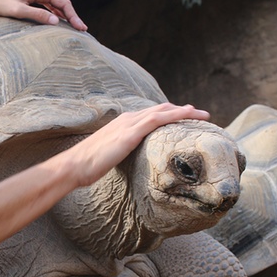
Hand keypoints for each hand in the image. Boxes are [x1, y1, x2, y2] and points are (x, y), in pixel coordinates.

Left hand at [0, 0, 87, 30]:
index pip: (64, 4)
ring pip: (57, 6)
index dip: (74, 16)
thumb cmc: (0, 4)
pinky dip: (57, 15)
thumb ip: (37, 15)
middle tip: (83, 30)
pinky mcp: (31, 0)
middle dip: (73, 17)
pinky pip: (49, 7)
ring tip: (75, 28)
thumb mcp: (19, 11)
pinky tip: (59, 24)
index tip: (81, 28)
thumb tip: (56, 22)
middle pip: (63, 4)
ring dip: (66, 17)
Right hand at [62, 103, 209, 186]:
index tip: (184, 118)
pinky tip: (189, 116)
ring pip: (163, 111)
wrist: (74, 165)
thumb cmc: (88, 166)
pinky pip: (158, 119)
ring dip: (184, 111)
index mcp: (122, 123)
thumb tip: (129, 164)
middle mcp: (127, 119)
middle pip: (160, 109)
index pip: (150, 115)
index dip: (169, 114)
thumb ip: (121, 155)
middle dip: (181, 110)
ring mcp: (129, 124)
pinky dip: (175, 115)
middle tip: (199, 114)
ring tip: (202, 114)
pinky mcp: (130, 132)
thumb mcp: (109, 157)